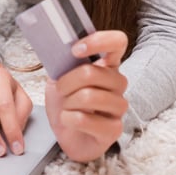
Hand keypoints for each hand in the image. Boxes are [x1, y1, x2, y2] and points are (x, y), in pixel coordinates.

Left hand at [45, 30, 128, 162]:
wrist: (67, 134)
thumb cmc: (66, 102)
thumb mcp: (59, 76)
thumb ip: (62, 60)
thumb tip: (56, 44)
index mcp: (108, 65)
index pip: (118, 42)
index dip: (99, 41)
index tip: (75, 50)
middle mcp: (118, 84)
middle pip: (94, 72)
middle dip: (68, 81)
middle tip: (60, 88)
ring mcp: (119, 107)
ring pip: (90, 96)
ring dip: (68, 102)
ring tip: (66, 106)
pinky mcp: (114, 129)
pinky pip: (85, 119)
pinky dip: (68, 119)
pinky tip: (69, 120)